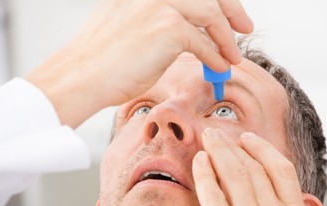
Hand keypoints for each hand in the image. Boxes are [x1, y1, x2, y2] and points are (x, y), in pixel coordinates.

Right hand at [27, 0, 252, 127]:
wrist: (82, 76)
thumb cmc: (101, 61)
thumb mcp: (127, 25)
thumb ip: (156, 20)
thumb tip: (185, 32)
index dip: (216, 0)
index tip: (231, 12)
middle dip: (232, 10)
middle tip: (244, 27)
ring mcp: (161, 5)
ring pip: (210, 14)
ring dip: (226, 38)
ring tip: (233, 56)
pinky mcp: (168, 29)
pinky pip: (203, 42)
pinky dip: (215, 56)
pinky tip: (219, 66)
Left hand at [192, 128, 322, 205]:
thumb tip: (290, 193)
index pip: (281, 169)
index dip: (262, 148)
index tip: (247, 137)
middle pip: (252, 167)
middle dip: (233, 146)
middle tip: (218, 133)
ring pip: (234, 175)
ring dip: (219, 152)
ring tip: (208, 138)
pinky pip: (213, 196)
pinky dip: (205, 174)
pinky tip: (199, 161)